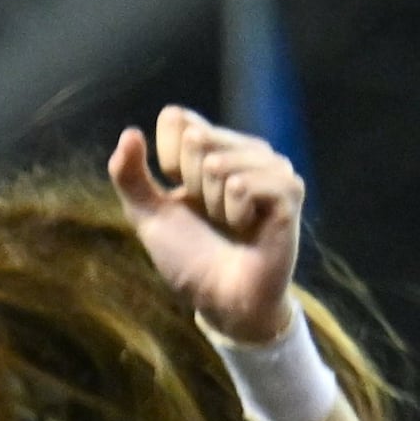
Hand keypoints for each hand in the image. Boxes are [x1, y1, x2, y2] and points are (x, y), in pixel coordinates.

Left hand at [107, 105, 305, 345]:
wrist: (220, 299)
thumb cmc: (189, 256)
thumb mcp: (148, 215)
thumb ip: (130, 177)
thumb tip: (129, 133)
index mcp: (215, 147)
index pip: (177, 121)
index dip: (167, 162)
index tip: (182, 195)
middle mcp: (247, 150)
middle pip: (197, 139)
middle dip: (191, 186)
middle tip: (210, 216)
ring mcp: (273, 167)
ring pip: (221, 164)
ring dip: (213, 205)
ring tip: (229, 224)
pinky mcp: (289, 190)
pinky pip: (243, 184)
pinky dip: (234, 213)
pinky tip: (248, 228)